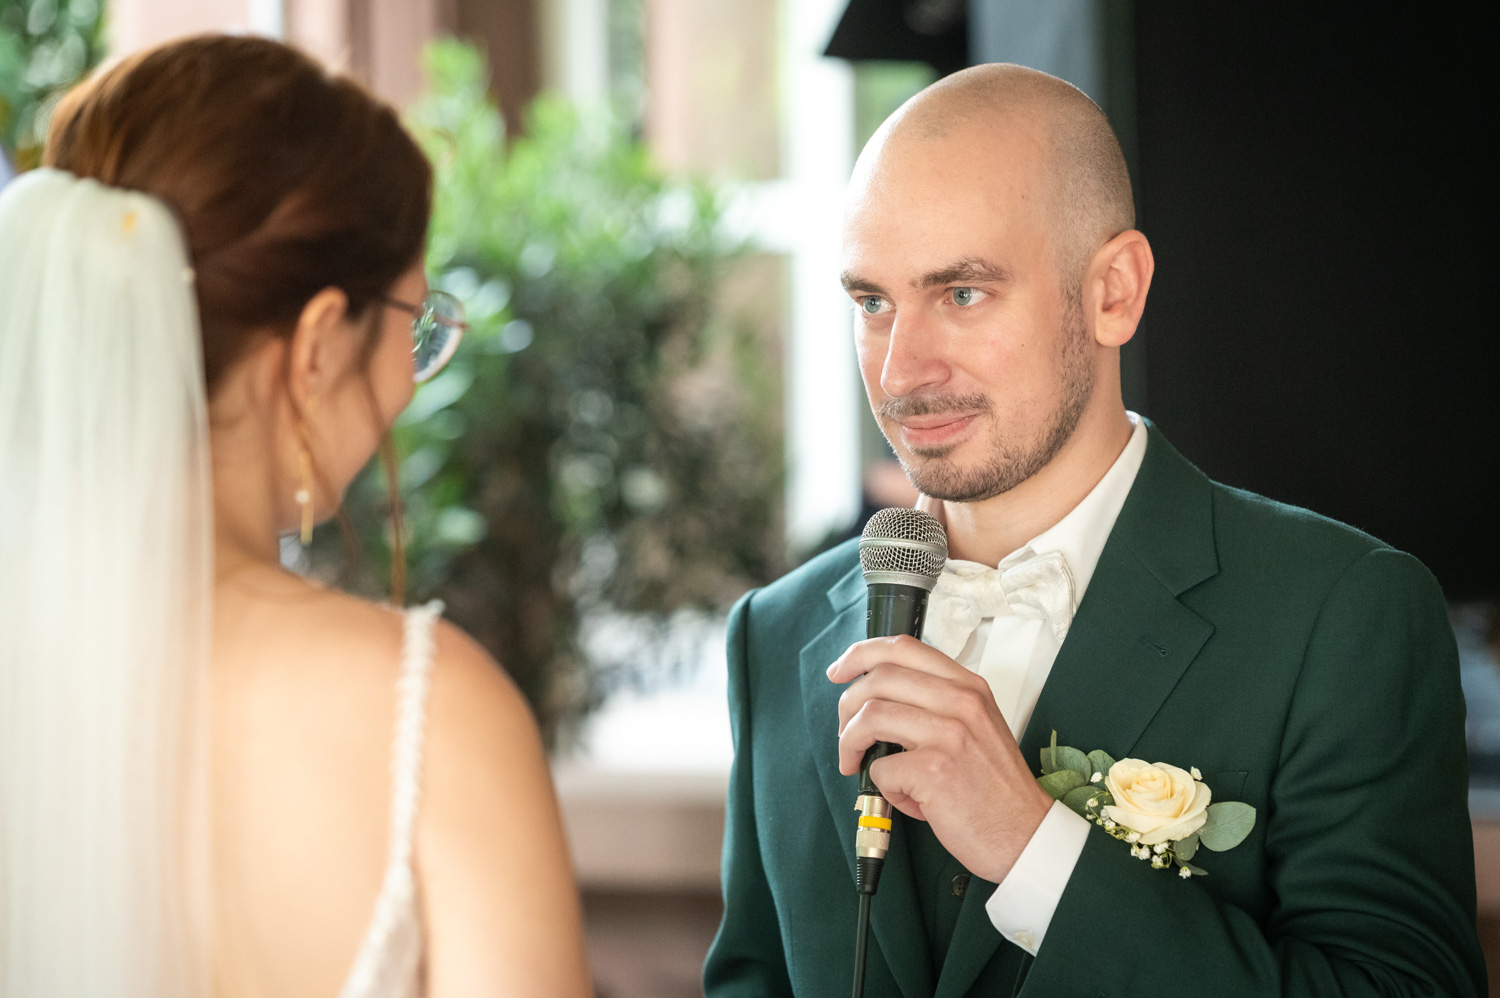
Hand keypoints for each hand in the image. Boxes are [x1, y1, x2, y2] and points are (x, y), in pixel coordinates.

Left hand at [827, 634, 1053, 882]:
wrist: (1026, 834)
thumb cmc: (995, 788)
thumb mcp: (976, 727)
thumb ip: (934, 706)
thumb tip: (876, 702)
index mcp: (968, 687)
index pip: (903, 648)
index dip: (861, 654)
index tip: (840, 670)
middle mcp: (960, 702)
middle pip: (879, 678)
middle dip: (846, 705)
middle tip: (845, 733)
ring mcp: (948, 734)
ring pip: (870, 716)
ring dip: (850, 742)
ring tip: (854, 763)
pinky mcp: (934, 770)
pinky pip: (880, 767)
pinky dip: (881, 786)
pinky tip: (902, 797)